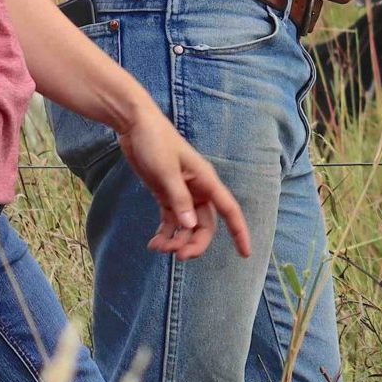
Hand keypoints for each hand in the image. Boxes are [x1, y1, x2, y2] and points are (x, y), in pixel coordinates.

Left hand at [119, 107, 252, 259]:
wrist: (136, 125)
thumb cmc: (155, 142)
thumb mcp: (166, 171)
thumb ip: (178, 199)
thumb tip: (190, 226)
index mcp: (205, 181)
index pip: (229, 211)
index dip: (239, 232)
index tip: (246, 254)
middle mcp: (198, 190)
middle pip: (205, 225)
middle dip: (194, 244)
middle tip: (178, 256)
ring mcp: (182, 193)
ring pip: (187, 226)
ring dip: (176, 241)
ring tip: (156, 248)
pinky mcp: (166, 194)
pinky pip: (171, 221)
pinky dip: (165, 234)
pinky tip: (154, 243)